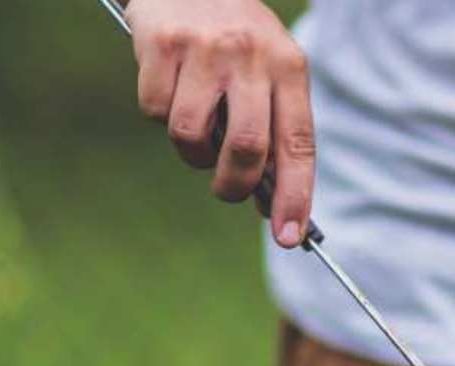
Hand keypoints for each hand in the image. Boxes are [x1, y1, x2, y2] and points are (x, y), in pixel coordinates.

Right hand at [125, 0, 314, 247]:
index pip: (299, 145)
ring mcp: (205, 49)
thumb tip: (269, 201)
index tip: (289, 237)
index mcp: (290, 67)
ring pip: (192, 137)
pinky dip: (160, 113)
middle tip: (228, 190)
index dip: (295, 196)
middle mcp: (251, 56)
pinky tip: (171, 86)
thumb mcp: (270, 69)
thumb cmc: (237, 38)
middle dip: (234, 186)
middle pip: (246, 150)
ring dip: (192, 152)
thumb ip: (274, 127)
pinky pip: (155, 111)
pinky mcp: (161, 44)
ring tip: (197, 126)